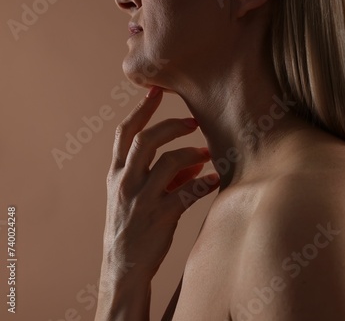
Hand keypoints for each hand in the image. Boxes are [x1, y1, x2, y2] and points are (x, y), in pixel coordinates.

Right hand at [103, 86, 219, 280]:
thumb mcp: (137, 196)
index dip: (141, 109)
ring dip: (192, 153)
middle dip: (172, 125)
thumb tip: (196, 160)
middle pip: (146, 139)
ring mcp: (141, 200)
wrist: (123, 267)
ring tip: (207, 152)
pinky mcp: (159, 217)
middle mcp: (125, 183)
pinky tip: (214, 180)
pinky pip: (187, 193)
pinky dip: (204, 183)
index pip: (125, 132)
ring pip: (168, 162)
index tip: (156, 90)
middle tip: (193, 121)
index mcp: (116, 174)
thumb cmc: (133, 226)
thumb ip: (162, 175)